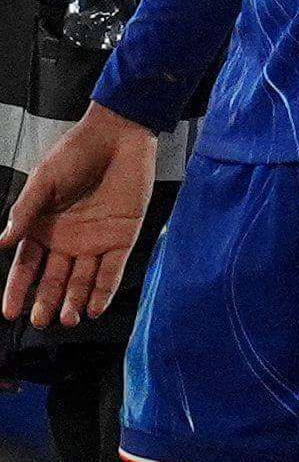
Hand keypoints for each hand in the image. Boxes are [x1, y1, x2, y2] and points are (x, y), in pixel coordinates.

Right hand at [0, 106, 157, 327]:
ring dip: (75, 301)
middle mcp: (67, 241)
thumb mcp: (42, 183)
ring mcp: (95, 242)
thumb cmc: (73, 155)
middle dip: (47, 302)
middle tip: (41, 322)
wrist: (115, 138)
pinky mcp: (122, 238)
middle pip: (54, 279)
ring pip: (82, 280)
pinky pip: (112, 270)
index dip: (17, 289)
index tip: (8, 313)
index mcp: (42, 229)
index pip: (26, 267)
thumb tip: (1, 242)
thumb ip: (24, 213)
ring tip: (68, 320)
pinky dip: (103, 290)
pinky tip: (94, 308)